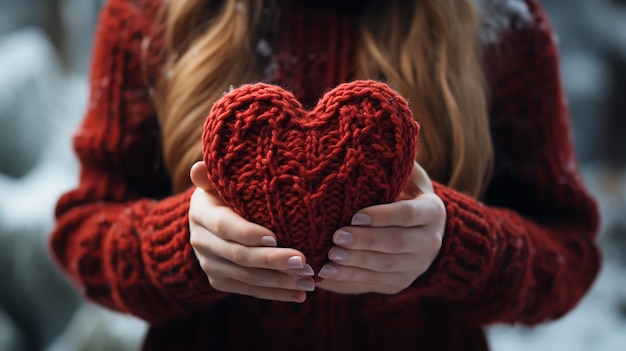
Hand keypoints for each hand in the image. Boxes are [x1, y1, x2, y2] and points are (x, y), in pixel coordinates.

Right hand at [188, 161, 315, 302]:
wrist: (212, 218)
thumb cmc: (228, 191)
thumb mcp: (221, 180)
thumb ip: (214, 175)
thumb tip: (199, 166)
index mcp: (201, 213)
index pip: (225, 226)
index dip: (249, 233)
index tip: (276, 236)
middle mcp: (201, 242)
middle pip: (239, 255)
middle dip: (273, 261)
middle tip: (304, 263)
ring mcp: (210, 264)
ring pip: (247, 277)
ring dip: (280, 281)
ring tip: (309, 281)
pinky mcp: (220, 281)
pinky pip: (249, 291)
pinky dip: (276, 294)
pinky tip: (299, 294)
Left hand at [316, 161, 445, 294]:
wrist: (417, 228)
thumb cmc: (401, 191)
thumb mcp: (404, 175)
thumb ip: (392, 165)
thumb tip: (368, 141)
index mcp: (432, 211)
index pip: (409, 214)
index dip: (383, 216)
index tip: (355, 215)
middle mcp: (430, 242)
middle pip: (397, 244)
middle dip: (365, 242)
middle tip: (337, 237)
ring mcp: (415, 266)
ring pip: (384, 267)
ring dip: (355, 264)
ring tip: (328, 258)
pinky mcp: (399, 283)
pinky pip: (373, 283)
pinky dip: (349, 279)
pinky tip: (327, 274)